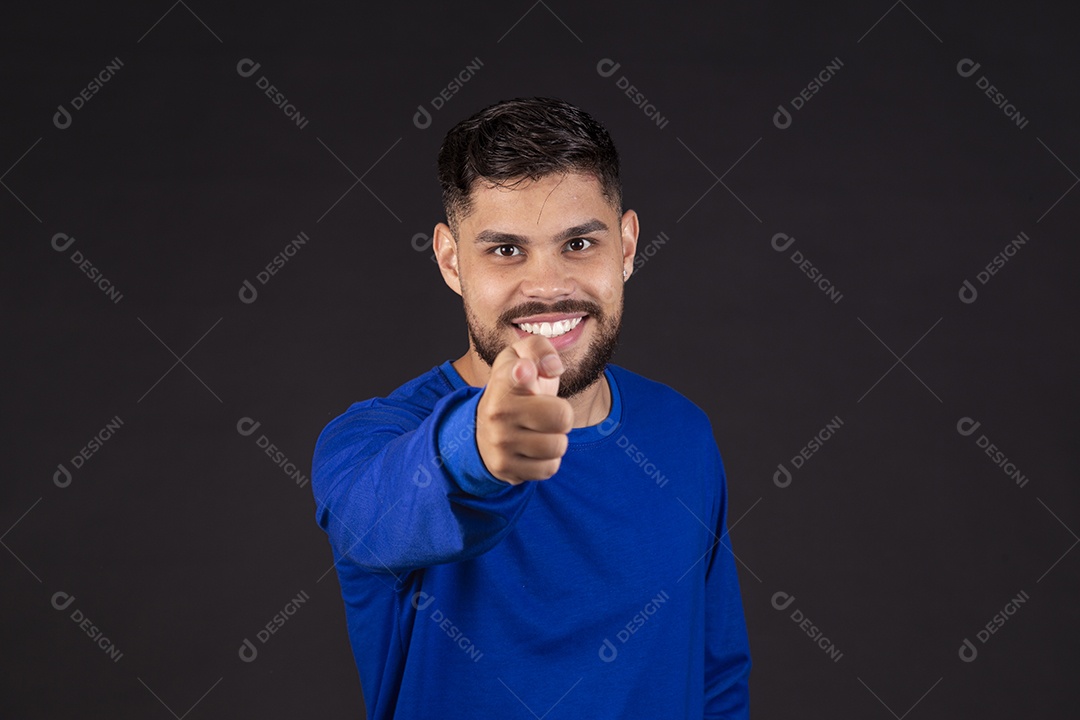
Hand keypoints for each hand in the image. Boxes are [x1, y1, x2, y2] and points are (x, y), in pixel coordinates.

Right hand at [475, 335, 572, 483]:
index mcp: (505, 379)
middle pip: (561, 417)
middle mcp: (497, 411)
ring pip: (558, 447)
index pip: (515, 374)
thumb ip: (540, 350)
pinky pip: (549, 469)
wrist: (482, 427)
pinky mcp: (504, 468)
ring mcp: (499, 442)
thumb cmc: (515, 388)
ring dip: (556, 440)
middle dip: (562, 416)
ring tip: (539, 431)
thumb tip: (553, 368)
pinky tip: (532, 450)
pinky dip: (547, 461)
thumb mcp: (522, 357)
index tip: (524, 369)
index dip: (522, 372)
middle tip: (548, 413)